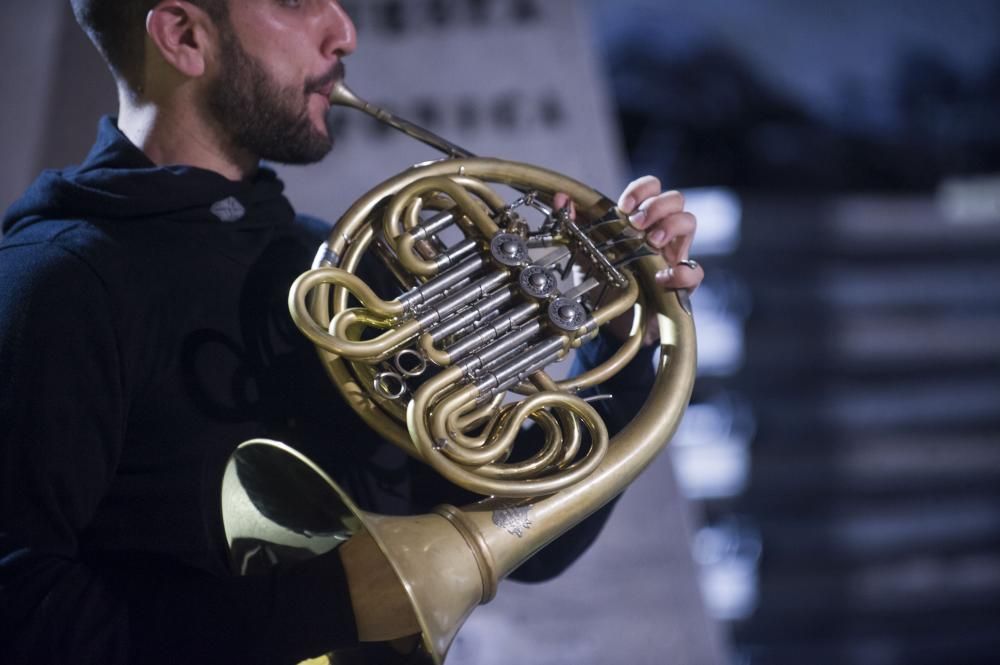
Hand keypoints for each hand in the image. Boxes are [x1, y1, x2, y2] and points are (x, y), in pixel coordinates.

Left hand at [552, 177, 703, 291]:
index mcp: (640, 220)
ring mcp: (674, 255)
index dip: (642, 189)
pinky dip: (682, 272)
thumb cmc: (605, 281)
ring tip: (651, 242)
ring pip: (689, 222)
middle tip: (636, 224)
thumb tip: (561, 200)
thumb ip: (574, 224)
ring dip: (670, 227)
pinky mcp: (681, 283)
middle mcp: (661, 231)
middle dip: (656, 206)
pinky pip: (694, 272)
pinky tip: (663, 277)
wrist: (612, 321)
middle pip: (675, 199)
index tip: (624, 205)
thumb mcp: (586, 251)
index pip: (652, 188)